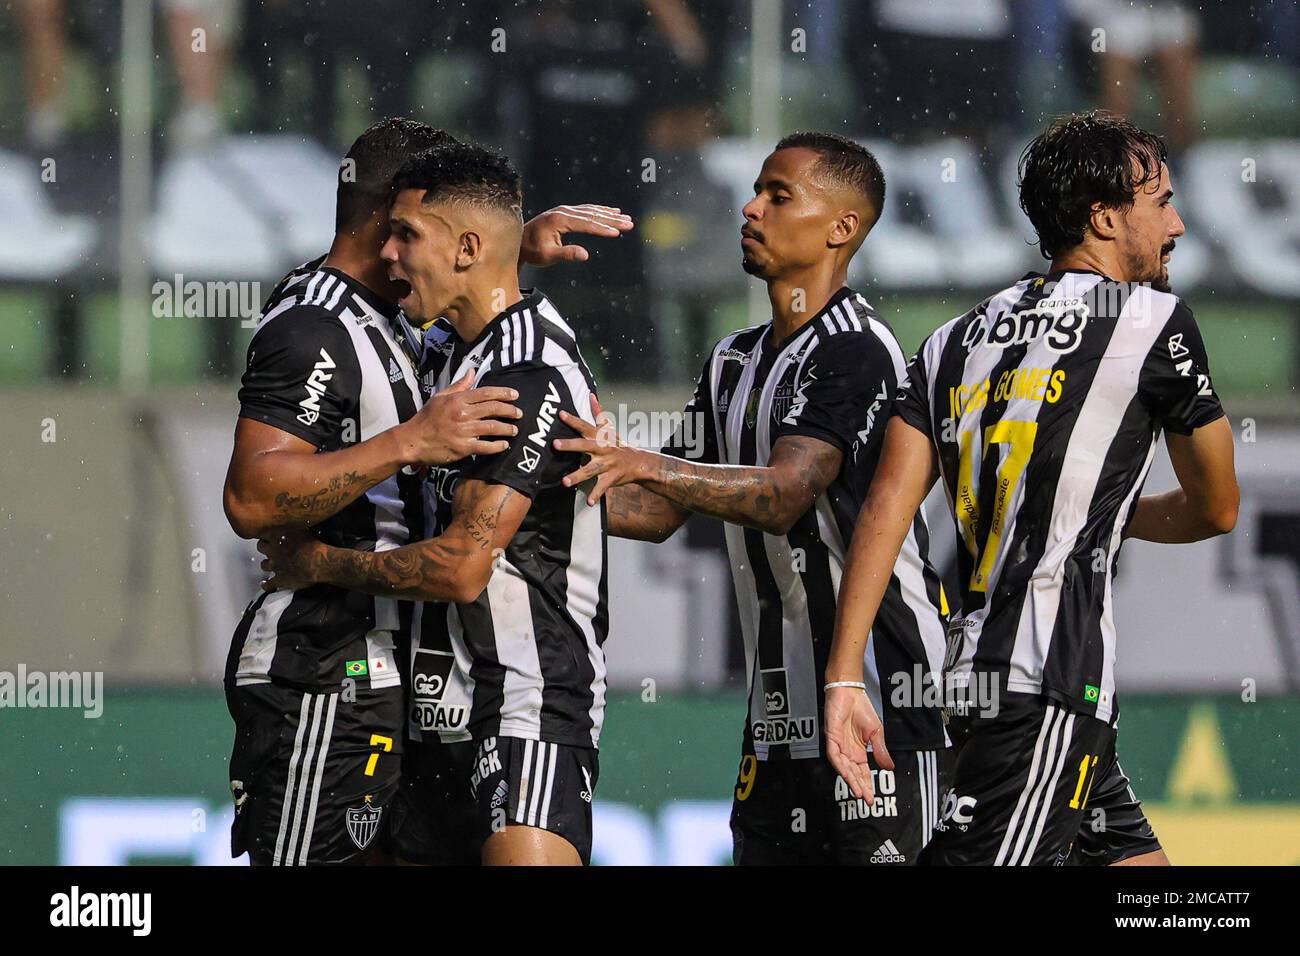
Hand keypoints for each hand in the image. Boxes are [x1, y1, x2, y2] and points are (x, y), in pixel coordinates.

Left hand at [258, 529, 326, 591]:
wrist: (318, 562)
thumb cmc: (314, 545)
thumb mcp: (304, 529)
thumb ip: (294, 528)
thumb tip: (295, 523)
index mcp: (277, 536)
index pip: (262, 533)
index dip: (266, 534)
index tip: (268, 535)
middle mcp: (273, 550)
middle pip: (260, 547)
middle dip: (265, 547)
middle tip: (270, 548)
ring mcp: (275, 565)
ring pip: (264, 565)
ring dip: (267, 564)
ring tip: (271, 564)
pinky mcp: (280, 579)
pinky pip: (268, 584)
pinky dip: (266, 585)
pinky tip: (265, 584)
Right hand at [396, 369, 521, 466]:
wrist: (412, 440)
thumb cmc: (427, 418)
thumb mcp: (440, 397)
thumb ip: (459, 385)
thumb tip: (473, 372)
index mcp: (458, 400)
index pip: (486, 393)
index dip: (503, 393)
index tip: (515, 395)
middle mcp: (462, 413)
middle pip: (493, 409)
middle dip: (510, 410)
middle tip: (519, 413)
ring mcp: (463, 431)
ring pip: (493, 427)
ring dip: (507, 428)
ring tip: (514, 429)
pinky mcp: (463, 448)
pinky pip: (486, 446)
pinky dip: (497, 446)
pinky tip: (504, 445)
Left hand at [520, 205, 633, 266]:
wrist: (519, 241)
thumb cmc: (533, 251)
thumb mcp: (548, 256)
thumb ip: (566, 254)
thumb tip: (585, 255)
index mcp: (559, 220)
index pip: (586, 224)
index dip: (602, 229)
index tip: (617, 232)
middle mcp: (563, 211)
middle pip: (592, 214)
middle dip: (612, 219)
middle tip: (629, 223)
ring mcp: (564, 210)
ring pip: (591, 210)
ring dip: (609, 214)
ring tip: (625, 217)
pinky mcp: (565, 212)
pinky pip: (586, 209)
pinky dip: (600, 210)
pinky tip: (612, 211)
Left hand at [554, 394, 645, 505]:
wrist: (638, 463)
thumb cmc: (618, 446)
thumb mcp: (608, 429)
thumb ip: (598, 413)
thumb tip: (591, 395)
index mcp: (600, 437)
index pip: (584, 426)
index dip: (572, 420)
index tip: (560, 414)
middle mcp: (602, 449)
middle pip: (585, 446)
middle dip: (570, 445)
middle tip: (555, 444)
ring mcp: (607, 464)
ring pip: (591, 470)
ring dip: (578, 476)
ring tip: (565, 482)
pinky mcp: (612, 478)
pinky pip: (602, 487)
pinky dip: (596, 495)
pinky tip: (589, 502)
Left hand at [824, 684, 893, 802]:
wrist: (851, 692)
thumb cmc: (862, 709)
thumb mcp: (876, 733)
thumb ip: (880, 751)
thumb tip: (889, 768)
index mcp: (858, 752)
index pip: (862, 773)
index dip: (867, 785)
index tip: (872, 798)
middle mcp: (847, 752)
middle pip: (853, 774)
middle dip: (859, 787)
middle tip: (866, 800)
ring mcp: (838, 745)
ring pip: (843, 768)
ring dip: (850, 780)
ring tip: (858, 792)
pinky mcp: (831, 737)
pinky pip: (834, 755)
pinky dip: (840, 765)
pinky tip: (846, 774)